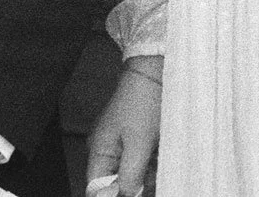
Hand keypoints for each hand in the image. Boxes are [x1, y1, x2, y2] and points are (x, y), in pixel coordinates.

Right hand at [84, 55, 161, 196]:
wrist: (156, 74)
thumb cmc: (143, 102)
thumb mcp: (138, 144)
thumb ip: (130, 174)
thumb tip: (124, 196)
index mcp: (99, 150)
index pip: (96, 187)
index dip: (112, 196)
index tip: (134, 194)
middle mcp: (107, 150)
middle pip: (116, 184)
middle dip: (134, 188)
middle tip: (150, 180)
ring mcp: (123, 146)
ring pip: (133, 176)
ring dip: (147, 179)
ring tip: (159, 168)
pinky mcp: (139, 142)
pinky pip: (143, 165)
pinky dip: (153, 168)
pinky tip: (162, 161)